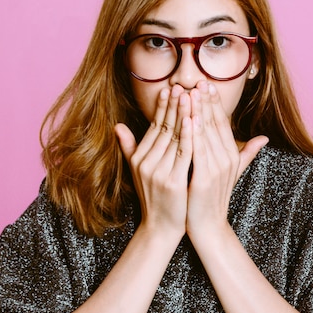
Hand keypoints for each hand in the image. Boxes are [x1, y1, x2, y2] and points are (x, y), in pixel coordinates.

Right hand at [115, 85, 192, 239]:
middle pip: (164, 128)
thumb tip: (117, 126)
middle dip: (173, 105)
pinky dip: (189, 136)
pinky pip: (183, 153)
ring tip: (190, 95)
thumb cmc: (154, 198)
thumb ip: (129, 147)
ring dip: (183, 114)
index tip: (170, 89)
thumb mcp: (138, 172)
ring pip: (174, 137)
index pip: (154, 126)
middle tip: (182, 85)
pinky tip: (194, 121)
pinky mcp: (171, 182)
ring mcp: (158, 172)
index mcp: (140, 158)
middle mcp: (146, 162)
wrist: (160, 228)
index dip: (163, 107)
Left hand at [186, 81, 267, 238]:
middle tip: (198, 80)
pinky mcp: (205, 178)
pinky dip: (194, 133)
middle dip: (206, 101)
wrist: (208, 226)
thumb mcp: (231, 172)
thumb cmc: (212, 198)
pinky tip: (188, 118)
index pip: (222, 122)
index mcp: (231, 154)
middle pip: (214, 124)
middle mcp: (227, 158)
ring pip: (206, 133)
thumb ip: (246, 153)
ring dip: (197, 111)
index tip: (206, 84)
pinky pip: (198, 151)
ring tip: (190, 92)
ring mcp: (217, 168)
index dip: (214, 102)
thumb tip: (264, 138)